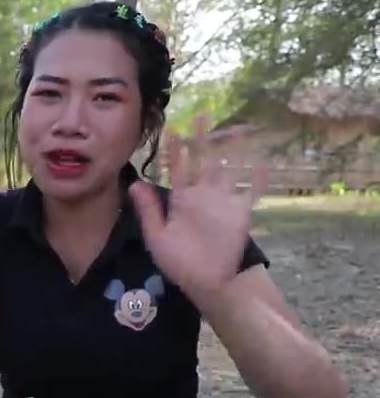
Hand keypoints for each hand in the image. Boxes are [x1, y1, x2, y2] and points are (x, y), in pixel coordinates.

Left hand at [130, 113, 269, 299]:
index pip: (177, 168)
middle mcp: (203, 196)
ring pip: (228, 170)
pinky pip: (251, 193)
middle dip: (202, 139)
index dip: (175, 149)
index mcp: (181, 200)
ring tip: (235, 128)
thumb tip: (135, 183)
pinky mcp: (241, 214)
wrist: (206, 283)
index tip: (171, 128)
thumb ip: (149, 210)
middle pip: (203, 161)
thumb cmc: (180, 263)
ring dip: (232, 150)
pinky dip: (257, 180)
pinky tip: (262, 162)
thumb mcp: (158, 236)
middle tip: (201, 114)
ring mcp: (224, 203)